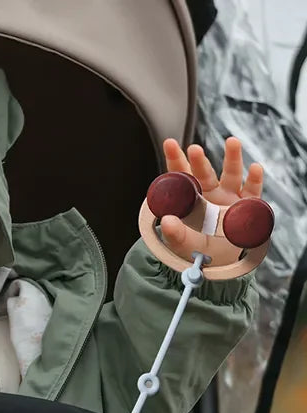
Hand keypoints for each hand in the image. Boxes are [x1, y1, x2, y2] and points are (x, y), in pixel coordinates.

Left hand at [160, 137, 264, 264]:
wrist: (218, 260)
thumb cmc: (196, 248)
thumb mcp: (182, 243)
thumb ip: (174, 233)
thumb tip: (166, 221)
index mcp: (190, 198)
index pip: (181, 176)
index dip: (176, 160)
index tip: (169, 144)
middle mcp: (210, 193)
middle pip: (204, 173)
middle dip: (198, 160)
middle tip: (193, 149)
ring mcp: (229, 198)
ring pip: (232, 174)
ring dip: (232, 158)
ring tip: (232, 142)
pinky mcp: (247, 206)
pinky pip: (252, 191)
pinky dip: (255, 179)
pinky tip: (255, 168)